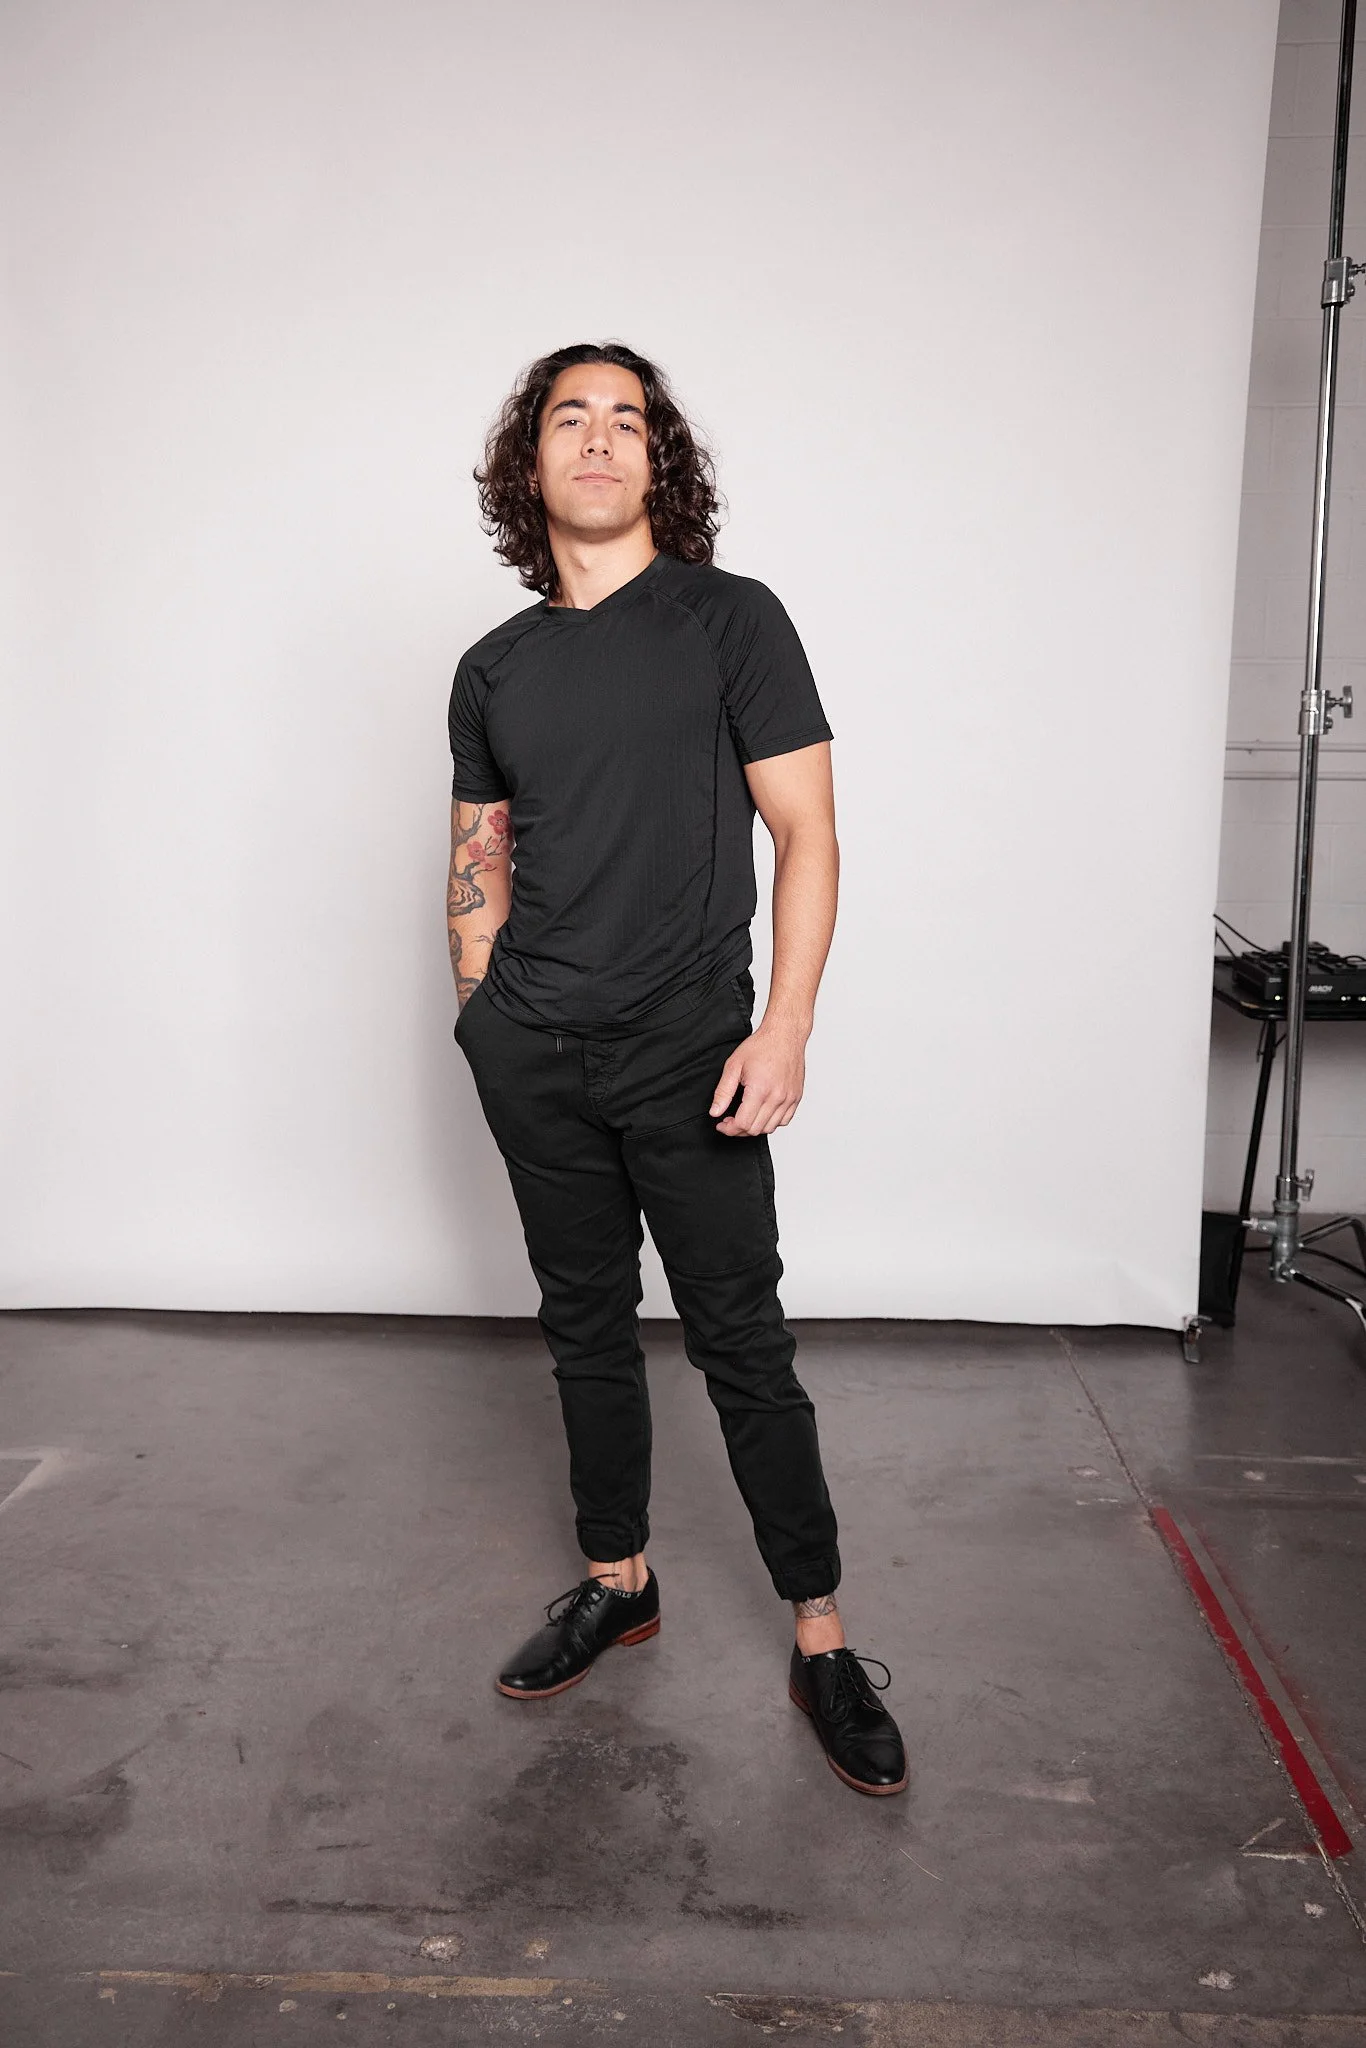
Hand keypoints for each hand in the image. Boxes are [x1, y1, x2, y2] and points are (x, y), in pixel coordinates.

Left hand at [708, 1019, 806, 1137]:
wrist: (785, 1035)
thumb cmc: (761, 1046)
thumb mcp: (734, 1065)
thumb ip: (723, 1092)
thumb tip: (715, 1112)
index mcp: (760, 1089)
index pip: (743, 1124)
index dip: (729, 1128)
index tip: (722, 1124)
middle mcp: (777, 1097)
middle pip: (755, 1129)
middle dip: (739, 1130)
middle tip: (730, 1121)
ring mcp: (789, 1098)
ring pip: (770, 1128)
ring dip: (754, 1127)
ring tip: (745, 1117)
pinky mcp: (796, 1097)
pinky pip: (784, 1121)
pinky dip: (771, 1122)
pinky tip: (761, 1113)